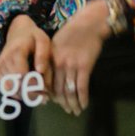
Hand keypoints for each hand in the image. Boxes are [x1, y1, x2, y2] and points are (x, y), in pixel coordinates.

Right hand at [0, 15, 51, 92]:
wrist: (17, 31)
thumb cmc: (33, 37)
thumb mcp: (43, 41)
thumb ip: (43, 56)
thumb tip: (40, 71)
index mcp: (16, 51)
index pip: (21, 75)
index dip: (32, 87)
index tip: (46, 93)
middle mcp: (4, 59)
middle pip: (15, 84)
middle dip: (30, 94)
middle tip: (44, 98)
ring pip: (10, 88)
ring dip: (24, 95)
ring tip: (39, 94)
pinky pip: (6, 87)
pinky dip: (18, 92)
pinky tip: (29, 90)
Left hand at [49, 0, 108, 115]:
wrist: (88, 24)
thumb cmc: (73, 32)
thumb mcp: (56, 44)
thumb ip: (53, 59)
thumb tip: (53, 75)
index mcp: (49, 57)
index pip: (46, 80)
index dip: (49, 93)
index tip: (53, 101)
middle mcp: (58, 63)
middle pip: (57, 88)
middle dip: (61, 102)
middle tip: (66, 110)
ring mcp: (71, 65)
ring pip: (69, 91)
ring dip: (72, 103)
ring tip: (75, 111)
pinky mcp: (84, 67)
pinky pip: (82, 87)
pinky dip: (82, 99)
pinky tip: (84, 105)